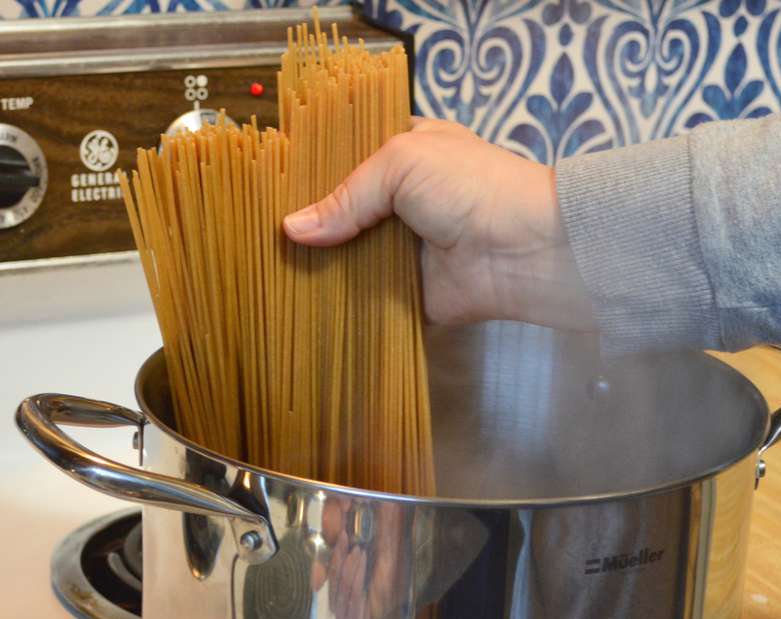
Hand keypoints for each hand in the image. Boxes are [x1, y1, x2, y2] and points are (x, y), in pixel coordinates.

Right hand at [283, 118, 597, 330]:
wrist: (526, 249)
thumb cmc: (472, 187)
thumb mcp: (402, 164)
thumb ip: (345, 196)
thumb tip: (291, 230)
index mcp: (402, 152)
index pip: (344, 156)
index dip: (308, 170)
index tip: (266, 185)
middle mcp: (399, 200)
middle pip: (340, 211)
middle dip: (306, 223)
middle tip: (255, 234)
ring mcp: (401, 248)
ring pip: (345, 256)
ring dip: (316, 265)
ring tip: (265, 270)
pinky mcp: (405, 293)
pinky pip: (363, 298)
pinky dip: (337, 302)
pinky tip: (296, 303)